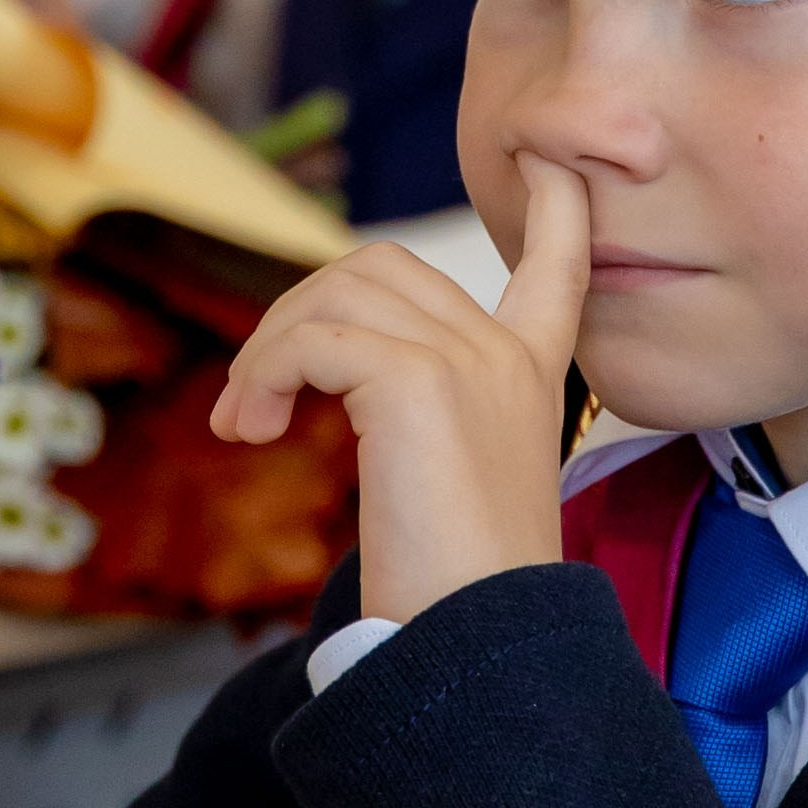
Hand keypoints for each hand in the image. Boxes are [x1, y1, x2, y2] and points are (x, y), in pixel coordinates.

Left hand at [210, 157, 590, 620]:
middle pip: (381, 268)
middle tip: (257, 402)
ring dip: (268, 349)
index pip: (560, 262)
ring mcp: (468, 361)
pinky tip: (253, 429)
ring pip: (337, 293)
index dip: (556, 204)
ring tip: (246, 420)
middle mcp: (507, 354)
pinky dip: (265, 374)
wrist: (475, 649)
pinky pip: (312, 339)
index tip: (545, 158)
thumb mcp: (452, 480)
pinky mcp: (416, 382)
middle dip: (299, 314)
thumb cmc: (458, 591)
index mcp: (534, 373)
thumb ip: (423, 411)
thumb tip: (335, 371)